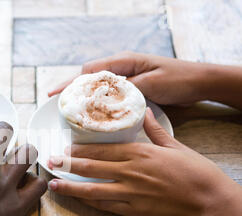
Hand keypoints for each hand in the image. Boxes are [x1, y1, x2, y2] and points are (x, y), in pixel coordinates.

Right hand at [0, 112, 46, 215]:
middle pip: (6, 131)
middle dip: (4, 130)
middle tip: (2, 136)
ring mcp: (4, 185)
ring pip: (28, 153)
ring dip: (24, 152)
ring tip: (19, 157)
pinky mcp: (17, 206)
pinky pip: (38, 185)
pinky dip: (36, 182)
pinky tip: (28, 184)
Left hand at [47, 108, 241, 215]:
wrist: (210, 202)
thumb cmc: (196, 172)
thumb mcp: (176, 146)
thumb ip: (156, 130)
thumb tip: (146, 112)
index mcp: (140, 153)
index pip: (103, 150)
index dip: (81, 149)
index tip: (66, 146)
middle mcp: (131, 172)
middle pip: (92, 167)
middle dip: (68, 164)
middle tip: (50, 160)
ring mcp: (131, 193)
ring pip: (93, 189)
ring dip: (71, 186)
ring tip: (53, 183)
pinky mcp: (134, 211)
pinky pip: (106, 206)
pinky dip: (89, 202)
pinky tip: (77, 199)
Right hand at [48, 51, 241, 108]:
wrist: (199, 82)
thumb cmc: (178, 79)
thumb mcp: (151, 83)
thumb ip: (128, 88)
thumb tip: (103, 97)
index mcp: (124, 63)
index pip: (90, 71)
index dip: (71, 83)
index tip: (56, 95)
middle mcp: (121, 68)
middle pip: (89, 78)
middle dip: (71, 90)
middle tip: (55, 104)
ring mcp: (125, 78)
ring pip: (97, 87)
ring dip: (82, 97)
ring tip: (68, 111)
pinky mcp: (131, 88)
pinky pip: (108, 95)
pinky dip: (97, 103)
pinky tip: (92, 114)